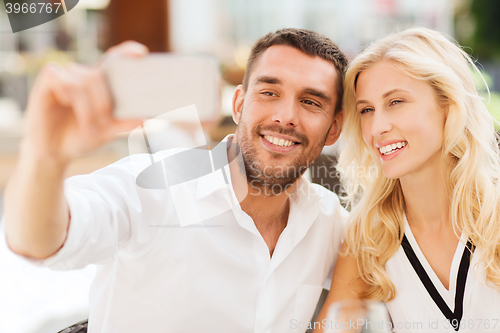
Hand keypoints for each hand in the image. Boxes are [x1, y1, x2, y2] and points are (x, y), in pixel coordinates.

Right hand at [22, 41, 148, 162]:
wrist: (54, 151)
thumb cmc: (81, 137)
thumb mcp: (107, 133)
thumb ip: (125, 125)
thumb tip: (144, 120)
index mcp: (102, 83)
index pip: (114, 59)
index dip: (127, 52)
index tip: (142, 54)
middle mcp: (84, 75)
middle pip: (99, 75)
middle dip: (104, 102)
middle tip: (104, 123)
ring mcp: (65, 76)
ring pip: (83, 81)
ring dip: (88, 108)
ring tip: (88, 127)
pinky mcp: (48, 80)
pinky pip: (62, 80)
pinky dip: (69, 95)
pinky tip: (66, 104)